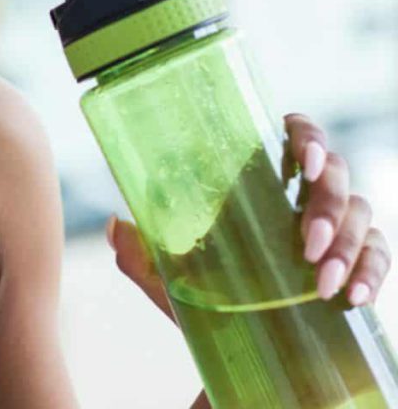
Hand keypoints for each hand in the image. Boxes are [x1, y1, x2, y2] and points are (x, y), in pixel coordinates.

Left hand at [105, 112, 392, 408]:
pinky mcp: (356, 265)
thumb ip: (140, 253)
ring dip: (348, 245)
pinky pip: (380, 257)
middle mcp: (303, 199)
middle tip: (307, 242)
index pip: (298, 137)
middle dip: (329, 206)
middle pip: (337, 177)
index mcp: (262, 183)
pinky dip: (372, 273)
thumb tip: (117, 224)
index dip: (309, 137)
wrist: (237, 353)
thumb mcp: (168, 277)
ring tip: (321, 282)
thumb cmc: (205, 300)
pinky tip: (351, 295)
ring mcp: (336, 231)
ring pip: (363, 214)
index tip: (304, 161)